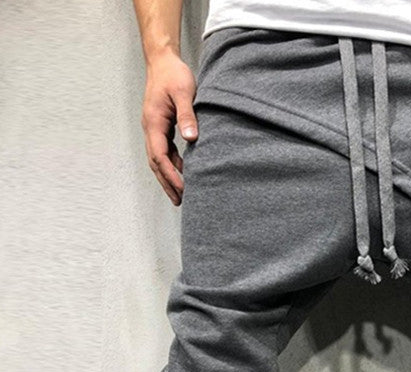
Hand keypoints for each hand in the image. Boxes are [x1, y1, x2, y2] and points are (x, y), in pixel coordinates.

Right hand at [140, 52, 197, 204]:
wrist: (163, 61)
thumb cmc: (173, 75)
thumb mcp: (184, 93)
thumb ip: (187, 115)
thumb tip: (191, 139)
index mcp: (153, 123)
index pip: (160, 156)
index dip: (170, 174)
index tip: (183, 188)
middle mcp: (150, 128)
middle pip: (156, 163)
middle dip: (167, 182)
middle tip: (180, 201)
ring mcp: (154, 129)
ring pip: (159, 159)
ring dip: (169, 177)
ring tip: (181, 195)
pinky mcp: (161, 127)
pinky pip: (165, 151)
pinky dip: (173, 165)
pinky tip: (184, 174)